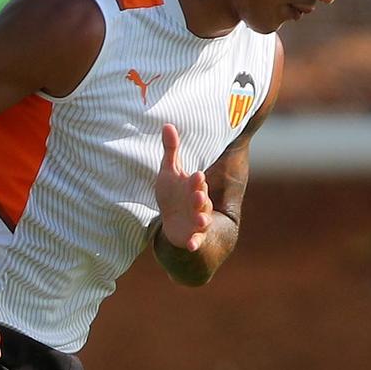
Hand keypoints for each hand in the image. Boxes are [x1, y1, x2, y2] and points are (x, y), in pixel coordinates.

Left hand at [153, 124, 211, 252]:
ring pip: (203, 219)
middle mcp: (199, 204)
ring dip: (203, 219)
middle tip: (198, 194)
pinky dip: (194, 242)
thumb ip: (171, 150)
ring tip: (202, 220)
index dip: (196, 181)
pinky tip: (191, 245)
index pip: (196, 183)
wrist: (174, 220)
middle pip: (202, 200)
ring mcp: (197, 221)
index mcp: (194, 187)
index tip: (196, 175)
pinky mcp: (192, 236)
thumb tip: (167, 124)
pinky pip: (196, 240)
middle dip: (201, 198)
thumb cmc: (173, 193)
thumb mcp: (169, 172)